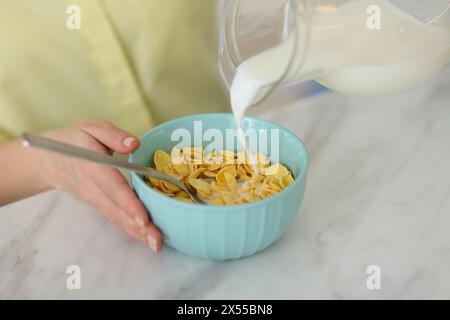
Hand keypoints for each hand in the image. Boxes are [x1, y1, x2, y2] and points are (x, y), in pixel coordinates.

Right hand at [39, 120, 162, 251]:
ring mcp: (94, 200)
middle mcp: (93, 188)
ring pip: (117, 219)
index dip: (128, 204)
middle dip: (138, 227)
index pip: (113, 188)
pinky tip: (145, 239)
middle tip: (157, 240)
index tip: (143, 218)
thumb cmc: (75, 140)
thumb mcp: (93, 128)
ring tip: (156, 244)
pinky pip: (115, 219)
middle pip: (117, 210)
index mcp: (93, 167)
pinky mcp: (98, 205)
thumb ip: (114, 136)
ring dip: (136, 234)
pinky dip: (130, 231)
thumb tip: (134, 144)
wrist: (49, 159)